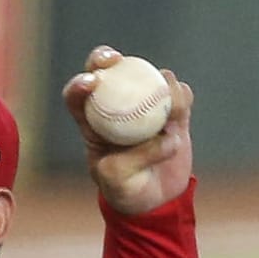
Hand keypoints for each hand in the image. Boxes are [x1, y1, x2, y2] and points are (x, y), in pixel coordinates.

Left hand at [62, 46, 194, 215]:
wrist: (155, 199)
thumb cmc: (125, 190)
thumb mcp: (116, 181)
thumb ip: (131, 159)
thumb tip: (163, 136)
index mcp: (92, 122)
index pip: (77, 95)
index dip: (79, 84)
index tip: (90, 83)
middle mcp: (117, 106)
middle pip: (106, 72)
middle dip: (105, 58)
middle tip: (114, 61)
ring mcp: (146, 104)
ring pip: (150, 78)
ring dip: (159, 86)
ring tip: (166, 116)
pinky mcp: (172, 110)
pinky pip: (179, 94)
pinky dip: (181, 98)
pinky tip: (179, 112)